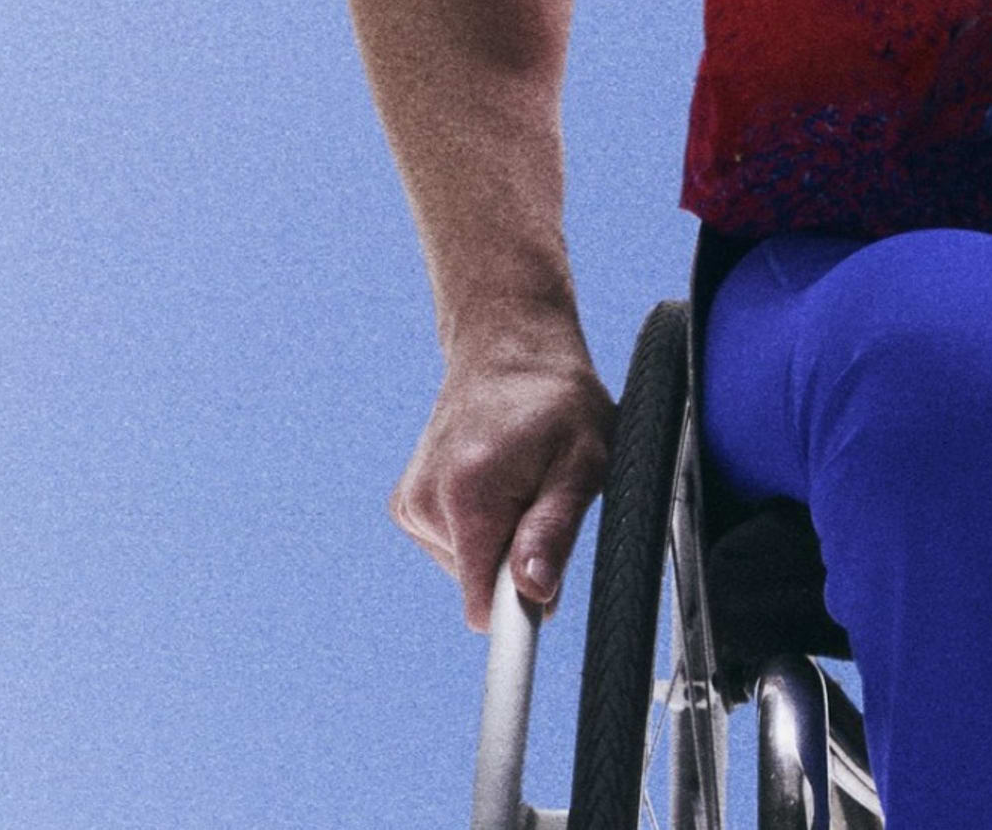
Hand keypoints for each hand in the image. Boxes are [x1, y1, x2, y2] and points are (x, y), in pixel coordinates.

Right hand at [391, 329, 614, 631]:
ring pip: (468, 569)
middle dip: (517, 563)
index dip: (511, 630)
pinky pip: (453, 548)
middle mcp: (427, 501)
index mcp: (469, 495)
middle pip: (481, 588)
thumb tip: (534, 594)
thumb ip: (554, 530)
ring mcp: (411, 504)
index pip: (480, 604)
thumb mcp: (584, 461)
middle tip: (544, 500)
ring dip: (500, 542)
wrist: (508, 349)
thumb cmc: (559, 404)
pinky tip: (494, 483)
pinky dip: (479, 530)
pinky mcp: (407, 505)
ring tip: (520, 482)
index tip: (527, 642)